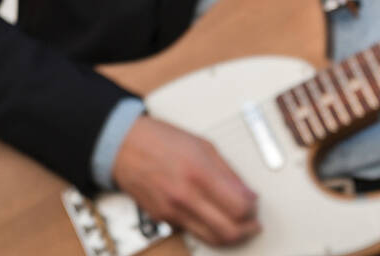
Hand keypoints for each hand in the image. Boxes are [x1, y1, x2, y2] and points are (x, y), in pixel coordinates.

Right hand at [111, 115, 259, 246]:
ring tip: (237, 224)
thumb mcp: (205, 146)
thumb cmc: (162, 140)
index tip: (255, 205)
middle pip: (228, 231)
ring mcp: (173, 211)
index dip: (252, 210)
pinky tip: (213, 216)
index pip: (238, 207)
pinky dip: (208, 227)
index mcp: (200, 173)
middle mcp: (186, 196)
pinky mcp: (163, 219)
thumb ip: (228, 173)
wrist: (124, 146)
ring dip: (230, 234)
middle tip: (253, 223)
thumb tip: (247, 193)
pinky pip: (193, 230)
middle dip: (246, 230)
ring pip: (211, 238)